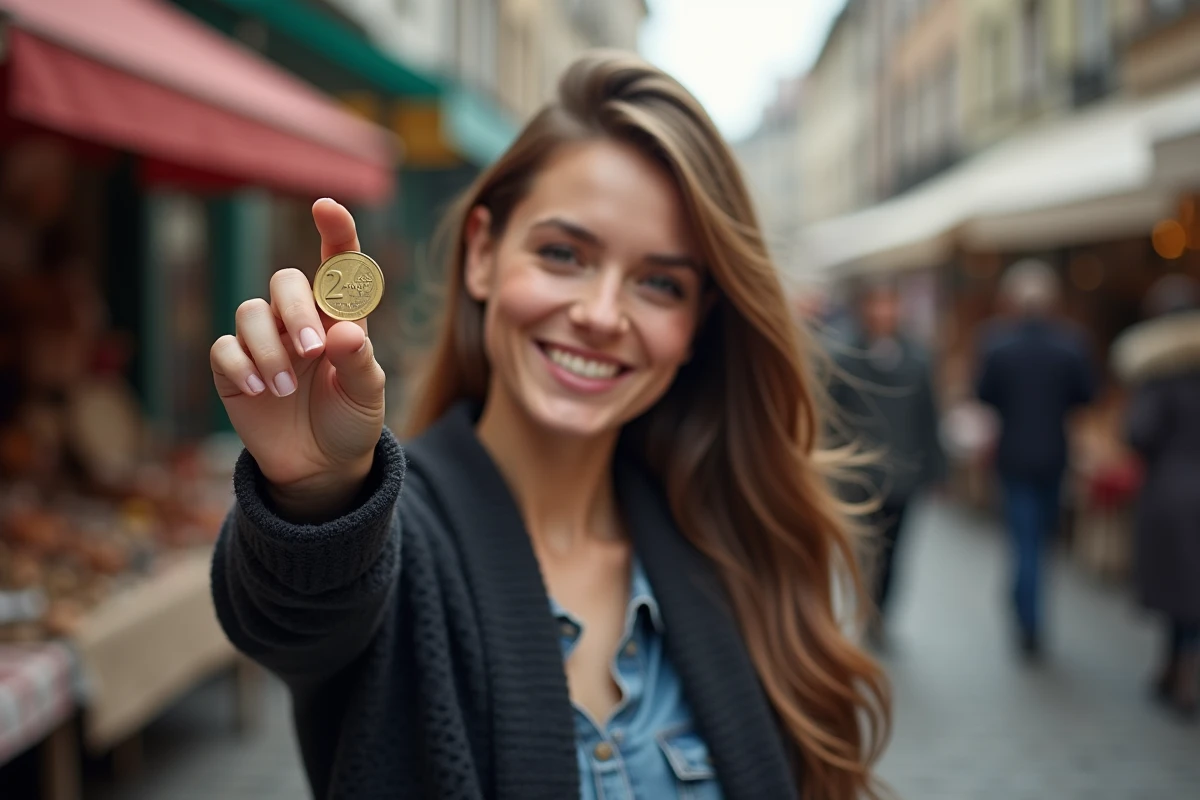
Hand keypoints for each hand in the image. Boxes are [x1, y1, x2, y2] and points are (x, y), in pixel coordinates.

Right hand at [210, 199, 385, 519]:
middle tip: (313, 351)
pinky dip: (242, 366)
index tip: (326, 207)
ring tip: (286, 387)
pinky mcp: (234, 368)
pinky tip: (261, 391)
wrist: (321, 467)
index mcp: (339, 318)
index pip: (337, 265)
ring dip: (268, 348)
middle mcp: (298, 320)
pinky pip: (224, 348)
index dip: (334, 232)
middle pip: (284, 282)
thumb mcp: (367, 395)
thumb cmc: (350, 420)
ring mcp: (264, 341)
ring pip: (249, 312)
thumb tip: (345, 332)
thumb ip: (360, 362)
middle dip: (297, 311)